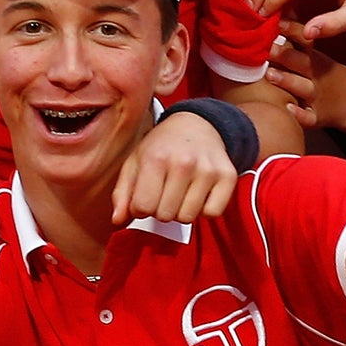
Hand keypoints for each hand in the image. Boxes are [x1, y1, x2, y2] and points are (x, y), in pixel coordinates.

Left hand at [114, 110, 237, 224]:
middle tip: (164, 193)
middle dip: (160, 209)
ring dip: (181, 211)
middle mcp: (183, 163)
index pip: (143, 207)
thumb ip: (122, 193)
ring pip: (188, 217)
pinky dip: (204, 210)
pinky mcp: (227, 176)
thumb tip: (118, 220)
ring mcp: (207, 170)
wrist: (196, 125)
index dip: (141, 208)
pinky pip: (212, 213)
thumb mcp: (134, 162)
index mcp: (155, 159)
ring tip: (180, 193)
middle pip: (165, 215)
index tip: (145, 196)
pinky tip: (198, 194)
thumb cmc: (161, 147)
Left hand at [266, 24, 345, 132]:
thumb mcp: (312, 54)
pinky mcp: (315, 115)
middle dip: (284, 54)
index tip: (277, 21)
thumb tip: (280, 8)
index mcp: (312, 57)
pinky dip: (299, 114)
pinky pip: (308, 116)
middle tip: (266, 47)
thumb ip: (294, 36)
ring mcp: (315, 95)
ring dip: (287, 80)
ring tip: (270, 74)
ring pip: (302, 87)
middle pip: (301, 62)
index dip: (292, 30)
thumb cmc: (320, 73)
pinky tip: (287, 109)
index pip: (304, 40)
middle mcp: (314, 74)